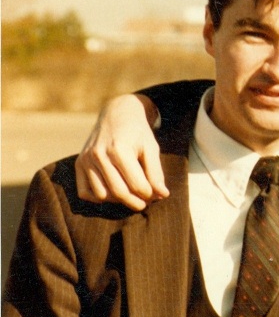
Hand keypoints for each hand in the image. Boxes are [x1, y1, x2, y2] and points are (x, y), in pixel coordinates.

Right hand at [75, 94, 168, 210]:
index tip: (157, 195)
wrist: (117, 114)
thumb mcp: (151, 148)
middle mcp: (99, 155)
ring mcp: (86, 159)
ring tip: (131, 194)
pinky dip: (98, 197)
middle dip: (136, 202)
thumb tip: (163, 195)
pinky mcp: (78, 163)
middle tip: (146, 202)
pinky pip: (84, 192)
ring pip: (102, 195)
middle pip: (119, 192)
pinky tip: (112, 192)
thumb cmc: (138, 133)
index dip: (149, 195)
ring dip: (118, 200)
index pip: (136, 184)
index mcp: (119, 150)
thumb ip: (156, 172)